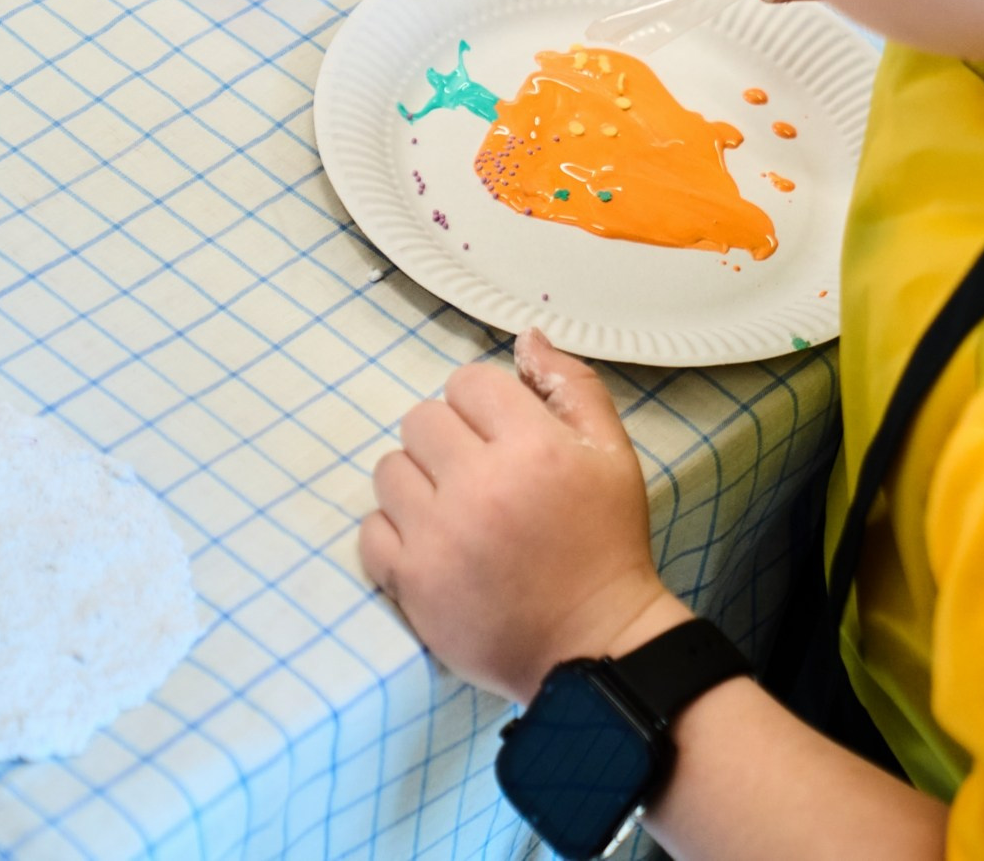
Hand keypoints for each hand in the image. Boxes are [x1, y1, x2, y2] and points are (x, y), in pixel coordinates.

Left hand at [361, 330, 686, 703]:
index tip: (502, 437)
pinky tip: (434, 546)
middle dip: (448, 439)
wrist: (593, 645)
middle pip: (421, 419)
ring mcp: (439, 537)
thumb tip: (526, 338)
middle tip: (478, 475)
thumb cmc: (606, 545)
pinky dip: (396, 534)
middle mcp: (479, 485)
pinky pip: (371, 530)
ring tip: (455, 511)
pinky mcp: (412, 583)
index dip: (485, 406)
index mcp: (532, 447)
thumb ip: (571, 386)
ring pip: (389, 469)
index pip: (468, 382)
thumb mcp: (613, 455)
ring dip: (418, 483)